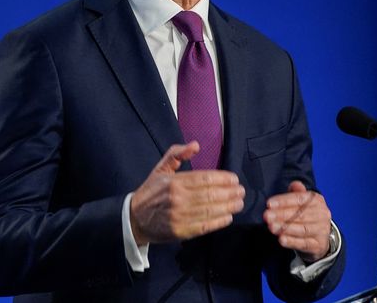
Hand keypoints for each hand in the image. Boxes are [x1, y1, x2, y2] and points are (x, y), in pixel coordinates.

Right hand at [130, 141, 245, 244]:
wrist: (134, 219)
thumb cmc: (150, 192)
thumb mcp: (160, 169)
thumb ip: (176, 154)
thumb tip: (195, 145)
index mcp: (175, 182)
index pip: (205, 178)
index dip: (223, 179)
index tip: (234, 179)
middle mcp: (178, 199)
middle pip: (211, 194)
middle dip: (230, 192)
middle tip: (241, 191)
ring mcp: (180, 216)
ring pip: (210, 210)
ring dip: (228, 206)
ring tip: (239, 203)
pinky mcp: (181, 231)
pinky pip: (204, 226)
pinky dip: (219, 222)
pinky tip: (228, 217)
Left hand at [264, 181, 331, 261]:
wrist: (320, 237)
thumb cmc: (307, 216)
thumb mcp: (303, 202)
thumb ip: (296, 193)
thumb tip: (294, 184)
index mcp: (317, 200)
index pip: (299, 199)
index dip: (283, 201)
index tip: (269, 204)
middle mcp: (322, 214)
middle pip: (300, 214)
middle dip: (281, 215)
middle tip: (267, 216)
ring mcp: (322, 230)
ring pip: (302, 229)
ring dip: (285, 228)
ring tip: (272, 227)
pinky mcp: (319, 245)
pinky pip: (304, 243)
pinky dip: (292, 241)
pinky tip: (281, 240)